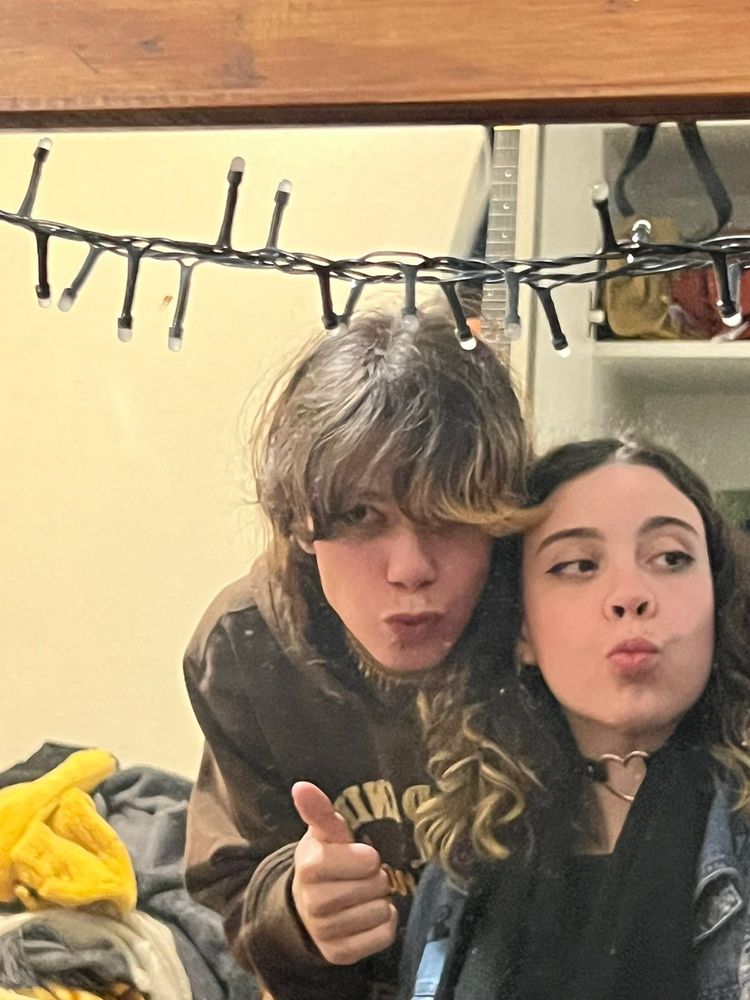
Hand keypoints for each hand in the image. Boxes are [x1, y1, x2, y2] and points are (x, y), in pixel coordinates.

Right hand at [291, 781, 396, 965]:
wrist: (308, 902)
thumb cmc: (326, 859)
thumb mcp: (324, 832)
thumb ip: (318, 810)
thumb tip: (301, 785)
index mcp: (309, 866)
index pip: (366, 861)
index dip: (368, 857)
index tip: (360, 855)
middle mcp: (313, 902)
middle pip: (376, 886)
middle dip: (375, 877)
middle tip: (361, 876)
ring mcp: (324, 932)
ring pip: (380, 911)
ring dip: (379, 900)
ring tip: (362, 894)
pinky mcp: (339, 954)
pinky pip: (384, 936)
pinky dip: (385, 923)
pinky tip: (368, 915)